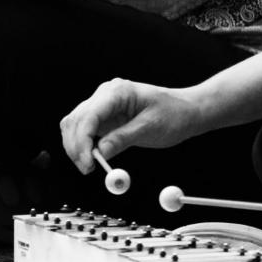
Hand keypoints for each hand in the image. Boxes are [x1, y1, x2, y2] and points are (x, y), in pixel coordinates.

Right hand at [60, 78, 203, 173]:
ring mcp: (102, 104)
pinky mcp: (103, 116)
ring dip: (76, 146)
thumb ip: (122, 139)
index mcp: (117, 92)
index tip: (88, 163)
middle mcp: (105, 95)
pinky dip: (82, 144)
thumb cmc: (175, 113)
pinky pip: (84, 129)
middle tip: (86, 168)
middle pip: (75, 120)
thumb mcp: (150, 128)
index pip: (88, 116)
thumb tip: (100, 152)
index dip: (82, 141)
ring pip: (74, 125)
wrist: (187, 110)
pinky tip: (91, 157)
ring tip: (88, 166)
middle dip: (75, 146)